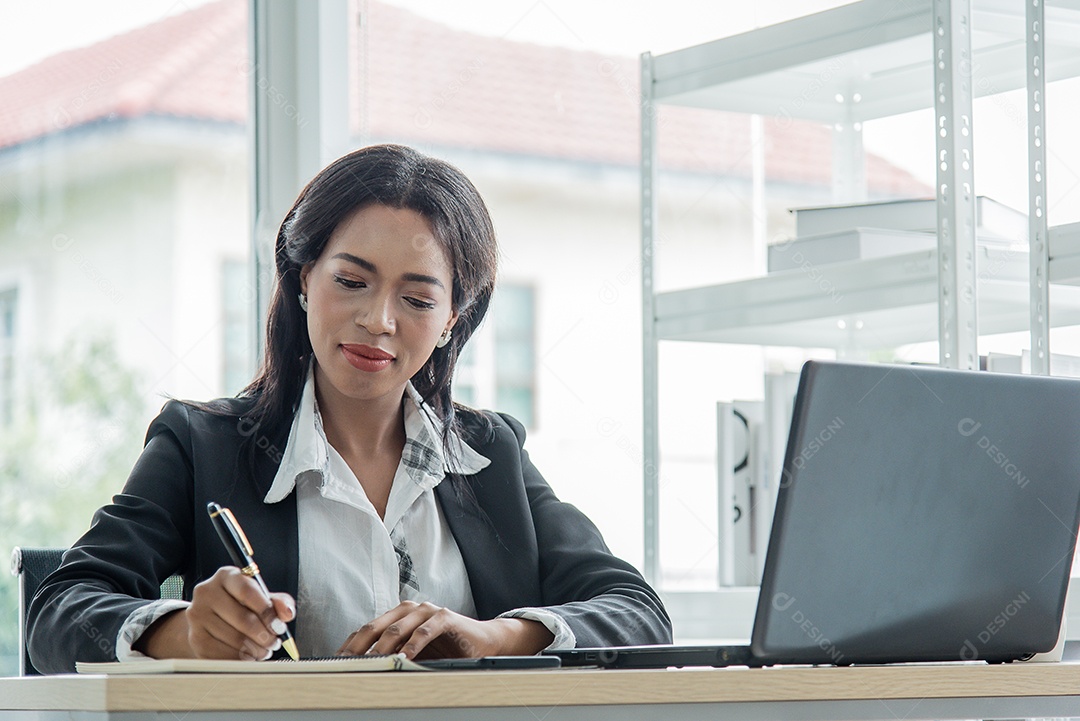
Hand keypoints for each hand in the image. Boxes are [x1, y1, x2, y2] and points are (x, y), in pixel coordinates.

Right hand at [136, 566, 294, 660]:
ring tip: (263, 650)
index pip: (247, 591)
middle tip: (274, 643)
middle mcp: (206, 592)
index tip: (279, 626)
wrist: (211, 619)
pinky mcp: (195, 638)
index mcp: (226, 576)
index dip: (267, 612)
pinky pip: (222, 655)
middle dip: (265, 636)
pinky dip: (240, 660)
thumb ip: (279, 602)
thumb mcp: (261, 597)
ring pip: (234, 639)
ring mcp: (197, 615)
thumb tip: (287, 613)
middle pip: (243, 619)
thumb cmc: (241, 605)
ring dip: (255, 650)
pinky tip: (249, 657)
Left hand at [336, 600, 553, 659]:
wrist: (481, 642)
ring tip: (371, 663)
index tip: (336, 662)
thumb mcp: (413, 654)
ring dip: (382, 648)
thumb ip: (392, 656)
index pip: (367, 629)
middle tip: (346, 663)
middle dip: (359, 646)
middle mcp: (410, 609)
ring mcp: (427, 611)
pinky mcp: (445, 617)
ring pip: (397, 628)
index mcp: (398, 615)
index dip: (351, 645)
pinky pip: (425, 631)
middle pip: (376, 626)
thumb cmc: (445, 648)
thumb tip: (363, 673)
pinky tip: (405, 657)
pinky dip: (413, 645)